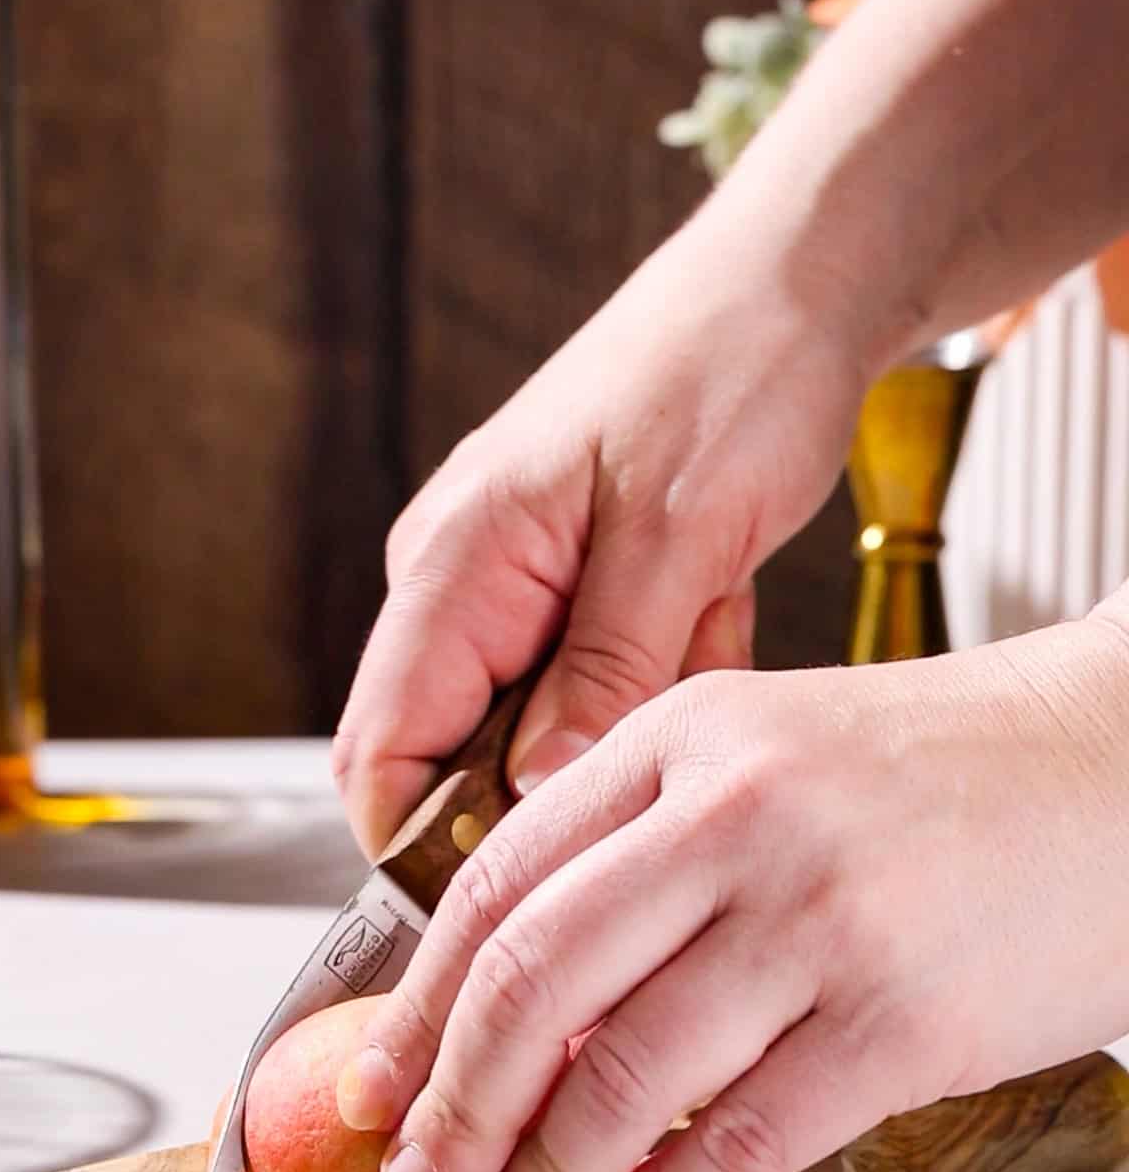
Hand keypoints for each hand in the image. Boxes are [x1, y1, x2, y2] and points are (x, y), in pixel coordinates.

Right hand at [333, 194, 878, 857]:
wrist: (791, 286)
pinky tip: (720, 593)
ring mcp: (516, 582)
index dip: (432, 847)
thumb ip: (604, 671)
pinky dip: (672, 663)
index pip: (380, 756)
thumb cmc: (728, 369)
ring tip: (711, 607)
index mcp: (456, 559)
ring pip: (551, 726)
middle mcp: (463, 576)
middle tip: (677, 682)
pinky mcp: (575, 585)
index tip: (538, 884)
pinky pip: (606, 683)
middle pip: (464, 756)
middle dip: (577, 764)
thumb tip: (537, 796)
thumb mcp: (678, 530)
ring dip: (641, 705)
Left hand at [335, 607, 1128, 1171]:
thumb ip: (648, 842)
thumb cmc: (943, 768)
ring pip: (623, 1072)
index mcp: (684, 736)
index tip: (380, 1082)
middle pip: (532, 982)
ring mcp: (816, 913)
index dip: (421, 1002)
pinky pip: (743, 1137)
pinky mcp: (899, 1017)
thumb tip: (529, 1001)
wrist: (1118, 763)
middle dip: (454, 1107)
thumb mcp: (771, 747)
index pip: (498, 881)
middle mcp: (734, 814)